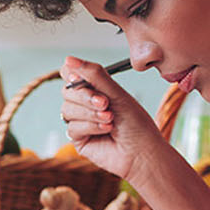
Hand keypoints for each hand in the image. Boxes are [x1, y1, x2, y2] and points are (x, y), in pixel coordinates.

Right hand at [58, 56, 167, 182]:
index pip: (70, 73)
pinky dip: (91, 126)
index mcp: (95, 88)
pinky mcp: (79, 139)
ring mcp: (80, 121)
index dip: (72, 74)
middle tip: (105, 103)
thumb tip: (68, 59)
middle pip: (67, 91)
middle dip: (86, 96)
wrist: (143, 151)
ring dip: (90, 113)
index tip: (80, 78)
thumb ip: (94, 75)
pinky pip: (72, 127)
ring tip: (110, 119)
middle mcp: (85, 103)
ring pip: (67, 109)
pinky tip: (107, 130)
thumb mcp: (117, 93)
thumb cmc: (136, 123)